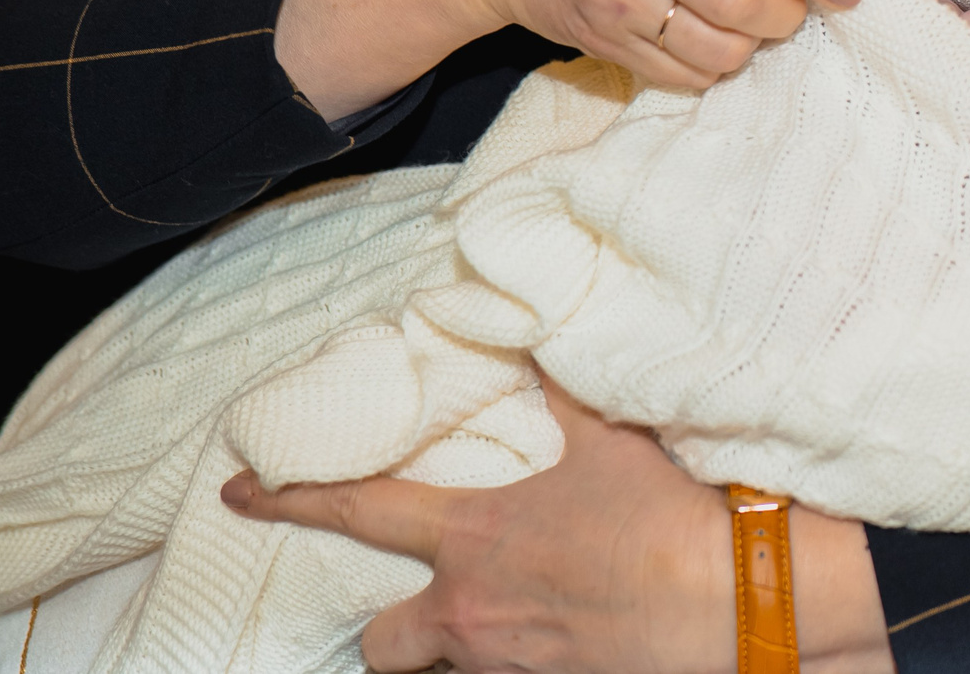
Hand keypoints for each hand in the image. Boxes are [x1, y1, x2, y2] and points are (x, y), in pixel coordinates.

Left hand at [221, 371, 889, 673]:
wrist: (729, 600)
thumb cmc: (664, 515)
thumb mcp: (610, 438)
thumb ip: (562, 392)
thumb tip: (533, 331)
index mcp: (474, 538)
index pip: (357, 510)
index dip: (290, 499)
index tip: (240, 490)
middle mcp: (473, 613)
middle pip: (381, 646)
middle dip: (390, 635)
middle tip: (421, 611)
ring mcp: (510, 666)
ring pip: (446, 673)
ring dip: (461, 653)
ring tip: (505, 626)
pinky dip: (528, 663)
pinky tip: (566, 643)